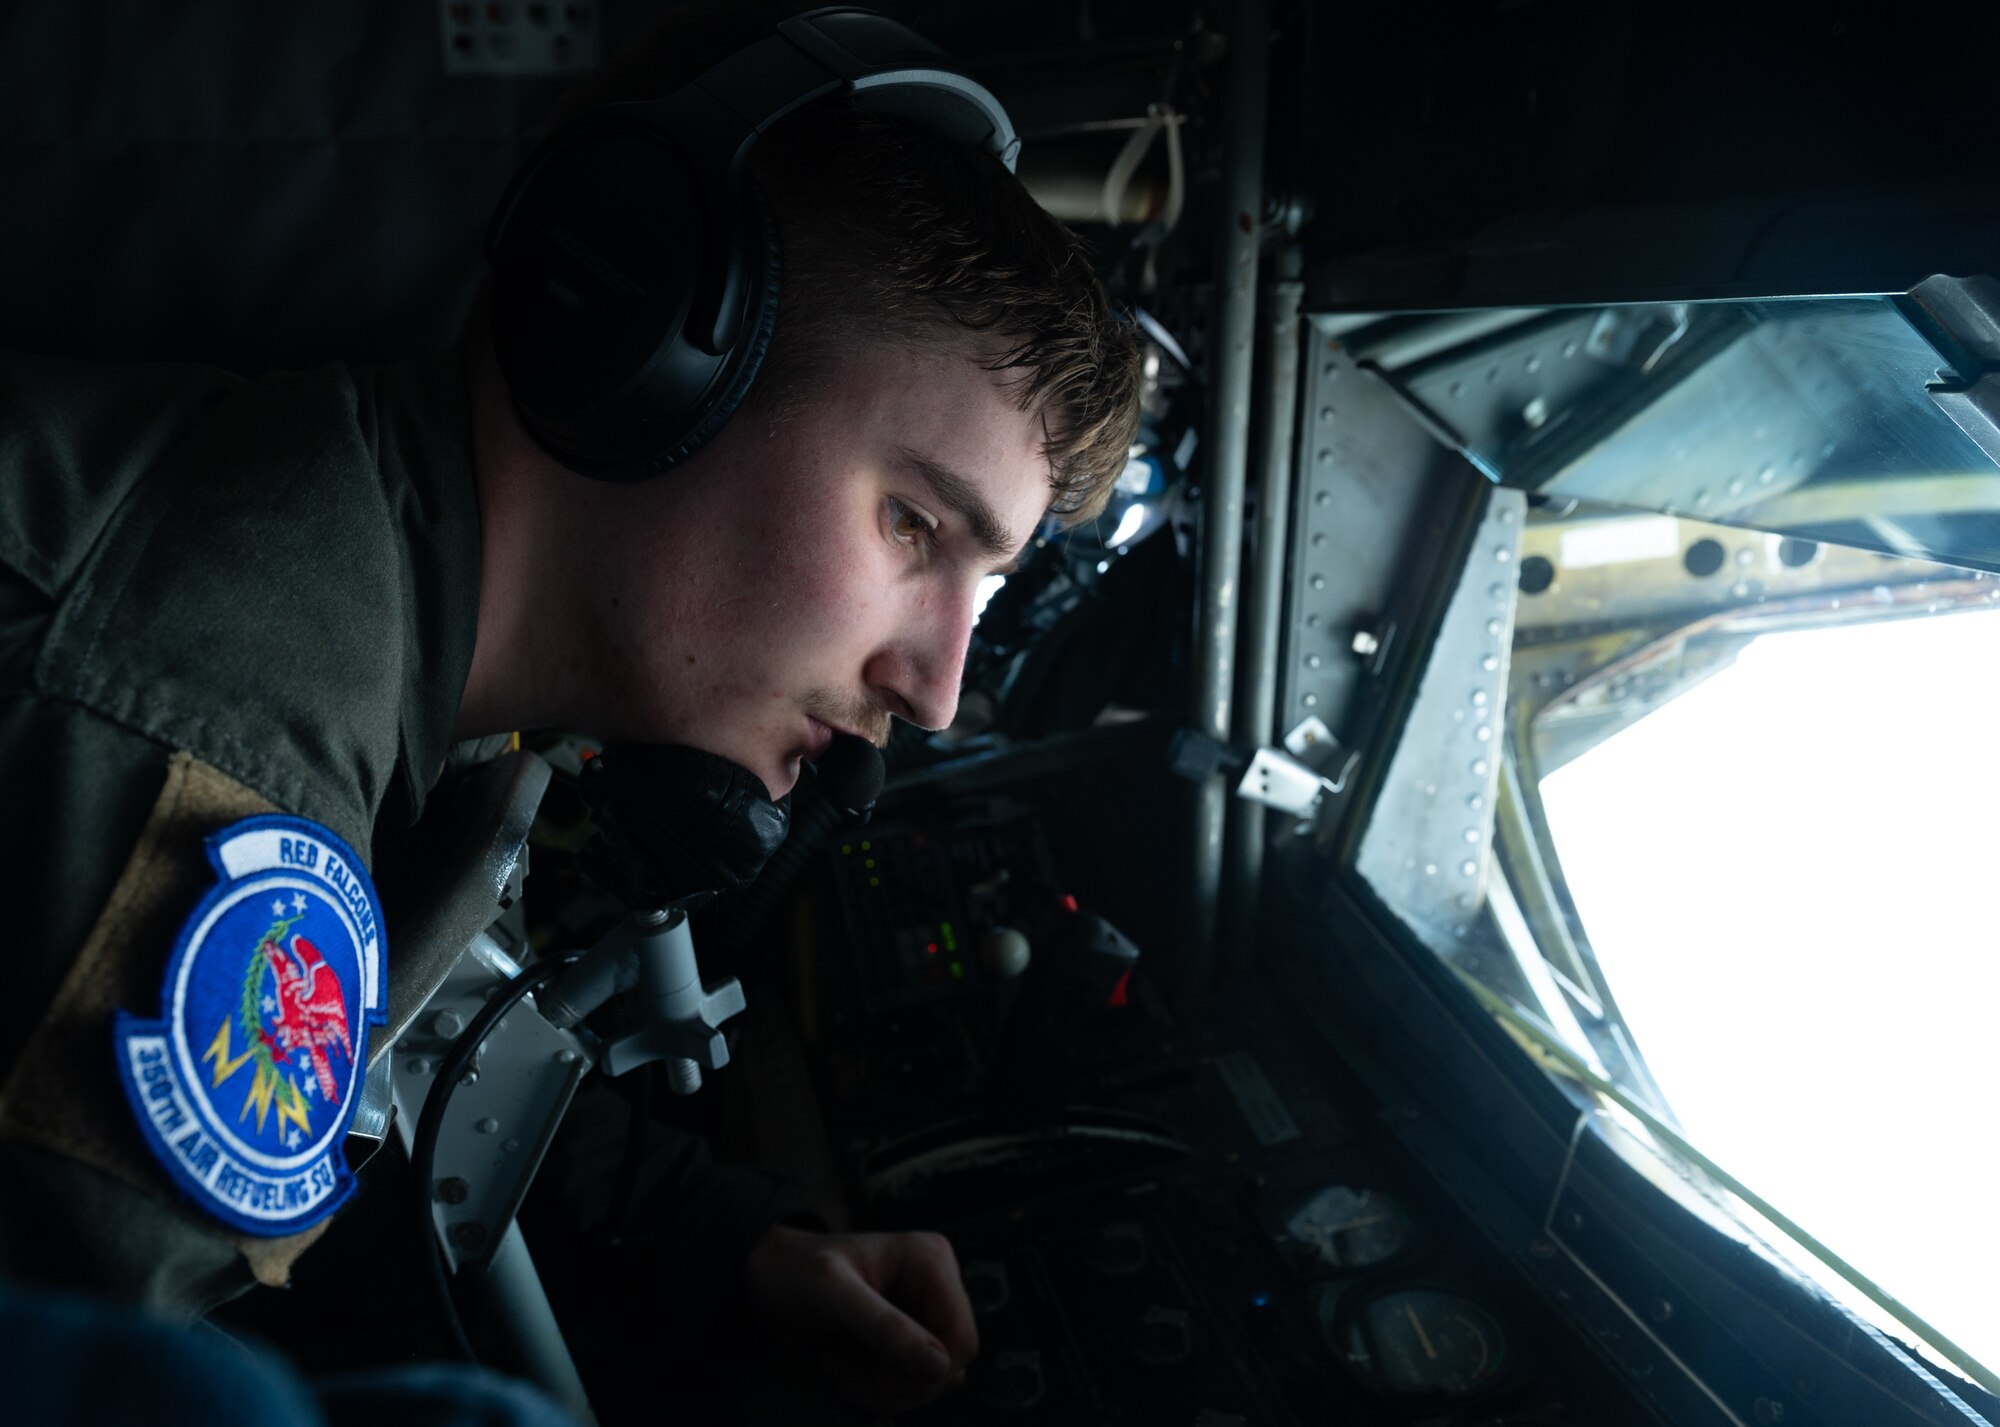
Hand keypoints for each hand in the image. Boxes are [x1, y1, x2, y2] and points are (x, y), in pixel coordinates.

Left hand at [741, 1224, 978, 1414]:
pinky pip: (913, 1383)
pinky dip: (879, 1391)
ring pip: (932, 1380)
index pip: (961, 1337)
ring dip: (883, 1389)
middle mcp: (937, 1284)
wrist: (767, 1279)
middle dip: (896, 1382)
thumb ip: (884, 1327)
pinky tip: (844, 1370)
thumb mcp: (832, 1292)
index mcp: (930, 1260)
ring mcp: (924, 1311)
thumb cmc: (794, 1272)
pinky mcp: (908, 1336)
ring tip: (838, 1367)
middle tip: (843, 1370)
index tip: (873, 1374)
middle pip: (950, 1364)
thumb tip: (938, 1366)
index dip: (927, 1370)